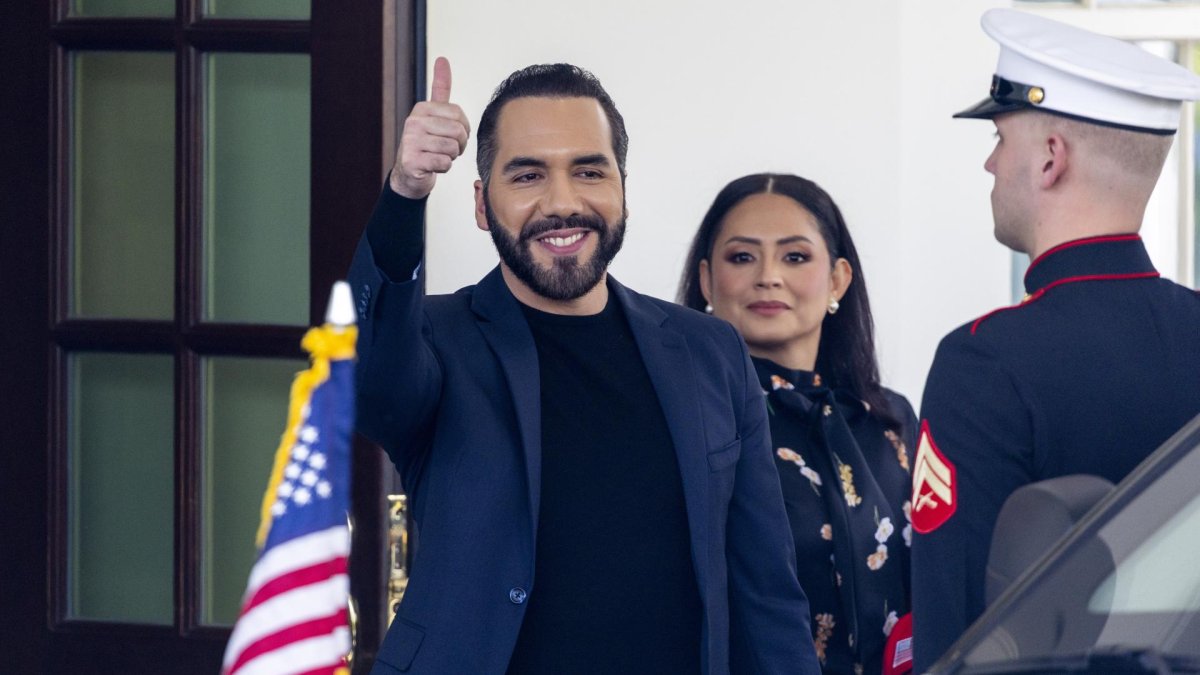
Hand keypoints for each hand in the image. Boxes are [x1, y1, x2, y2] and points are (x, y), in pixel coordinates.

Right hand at [389, 57, 470, 198]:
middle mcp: (413, 122)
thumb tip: (442, 59)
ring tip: (438, 156)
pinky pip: (444, 163)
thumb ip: (440, 88)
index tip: (451, 135)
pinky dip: (443, 168)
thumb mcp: (434, 114)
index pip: (459, 114)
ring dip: (450, 157)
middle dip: (458, 145)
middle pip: (458, 132)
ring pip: (452, 149)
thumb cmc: (427, 143)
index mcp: (422, 108)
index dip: (463, 129)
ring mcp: (410, 141)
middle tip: (446, 149)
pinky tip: (432, 166)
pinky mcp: (411, 161)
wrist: (409, 174)